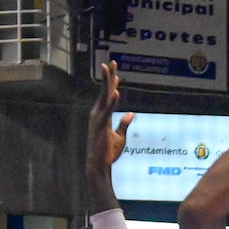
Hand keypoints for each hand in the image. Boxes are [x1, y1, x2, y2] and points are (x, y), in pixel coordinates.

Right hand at [87, 61, 133, 177]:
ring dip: (107, 83)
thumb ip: (124, 124)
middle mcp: (98, 113)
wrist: (99, 166)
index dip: (112, 83)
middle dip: (109, 76)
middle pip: (105, 91)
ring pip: (104, 97)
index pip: (108, 96)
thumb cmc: (108, 153)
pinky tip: (116, 92)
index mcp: (102, 115)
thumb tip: (131, 114)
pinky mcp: (100, 126)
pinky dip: (112, 102)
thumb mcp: (120, 137)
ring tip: (109, 70)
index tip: (116, 72)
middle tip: (113, 62)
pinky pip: (107, 112)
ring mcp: (98, 119)